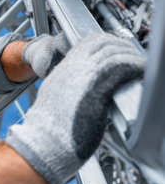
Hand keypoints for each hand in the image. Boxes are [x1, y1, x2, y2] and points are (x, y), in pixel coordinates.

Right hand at [6, 34, 144, 183]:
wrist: (45, 141)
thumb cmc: (49, 128)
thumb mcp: (54, 97)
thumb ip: (69, 86)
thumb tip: (84, 90)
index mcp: (63, 70)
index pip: (87, 43)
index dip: (105, 43)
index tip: (116, 49)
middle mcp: (73, 69)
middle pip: (101, 43)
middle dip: (120, 45)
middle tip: (131, 54)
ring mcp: (85, 78)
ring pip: (113, 53)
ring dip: (130, 55)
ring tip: (139, 64)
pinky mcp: (97, 92)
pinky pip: (121, 69)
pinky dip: (134, 66)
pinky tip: (139, 72)